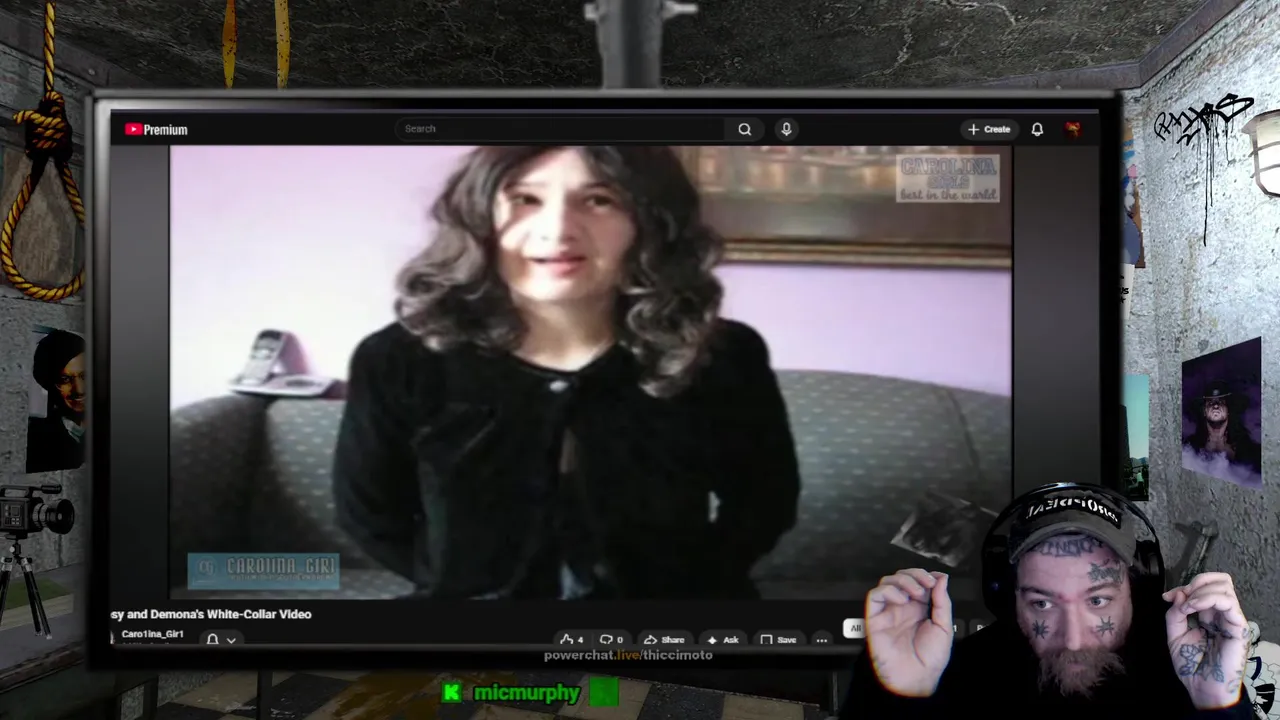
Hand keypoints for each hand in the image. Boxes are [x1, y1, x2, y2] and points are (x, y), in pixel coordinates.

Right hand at [865, 569, 953, 696]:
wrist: (915, 679)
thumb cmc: (930, 660)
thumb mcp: (945, 628)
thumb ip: (943, 602)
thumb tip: (941, 580)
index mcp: (920, 610)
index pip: (919, 583)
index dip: (926, 576)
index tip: (936, 578)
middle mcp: (903, 608)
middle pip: (903, 577)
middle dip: (915, 575)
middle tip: (926, 583)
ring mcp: (889, 612)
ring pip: (888, 581)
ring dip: (903, 581)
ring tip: (916, 592)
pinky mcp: (875, 618)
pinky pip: (875, 595)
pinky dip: (888, 591)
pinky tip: (901, 599)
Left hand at [1164, 572, 1249, 709]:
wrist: (1202, 687)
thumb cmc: (1191, 665)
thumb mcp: (1174, 635)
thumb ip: (1175, 614)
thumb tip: (1178, 593)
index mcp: (1209, 615)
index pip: (1205, 587)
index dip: (1184, 586)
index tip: (1166, 596)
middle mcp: (1222, 615)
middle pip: (1220, 581)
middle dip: (1197, 582)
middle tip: (1183, 596)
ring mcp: (1232, 620)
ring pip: (1224, 587)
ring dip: (1200, 590)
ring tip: (1188, 605)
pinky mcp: (1239, 628)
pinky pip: (1228, 602)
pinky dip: (1207, 599)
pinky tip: (1192, 607)